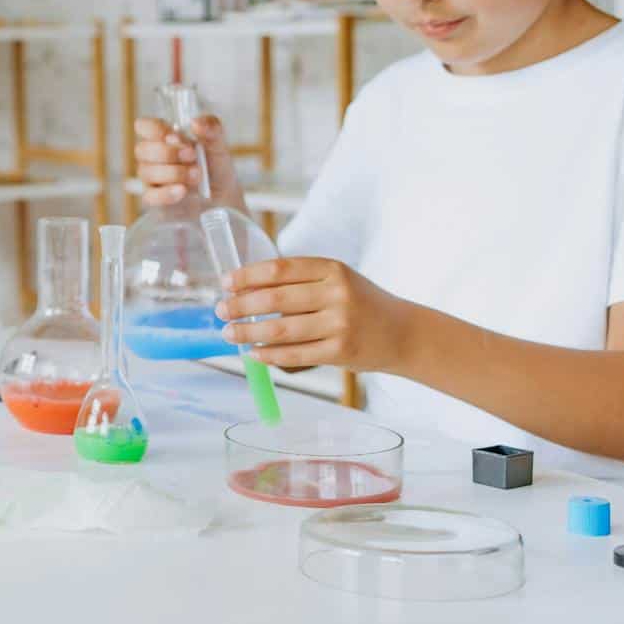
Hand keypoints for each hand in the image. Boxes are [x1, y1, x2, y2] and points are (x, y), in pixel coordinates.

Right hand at [133, 114, 234, 207]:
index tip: (176, 136)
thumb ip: (211, 128)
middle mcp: (152, 157)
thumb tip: (196, 123)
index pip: (143, 126)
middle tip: (193, 156)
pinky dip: (167, 193)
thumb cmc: (215, 167)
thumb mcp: (218, 144)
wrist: (223, 195)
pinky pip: (150, 196)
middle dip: (169, 152)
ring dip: (174, 172)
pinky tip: (182, 190)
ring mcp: (151, 179)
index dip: (155, 129)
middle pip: (142, 149)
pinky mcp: (155, 200)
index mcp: (163, 138)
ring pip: (147, 172)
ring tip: (197, 175)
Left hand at [218, 257, 418, 372]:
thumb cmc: (361, 303)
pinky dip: (269, 355)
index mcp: (332, 269)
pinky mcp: (341, 352)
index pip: (280, 269)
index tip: (225, 283)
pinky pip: (296, 355)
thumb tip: (245, 289)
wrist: (403, 333)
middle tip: (220, 310)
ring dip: (248, 332)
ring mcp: (340, 324)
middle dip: (240, 305)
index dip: (247, 276)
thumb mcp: (337, 280)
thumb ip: (300, 281)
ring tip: (228, 333)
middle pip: (276, 299)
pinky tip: (252, 353)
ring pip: (282, 330)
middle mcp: (337, 294)